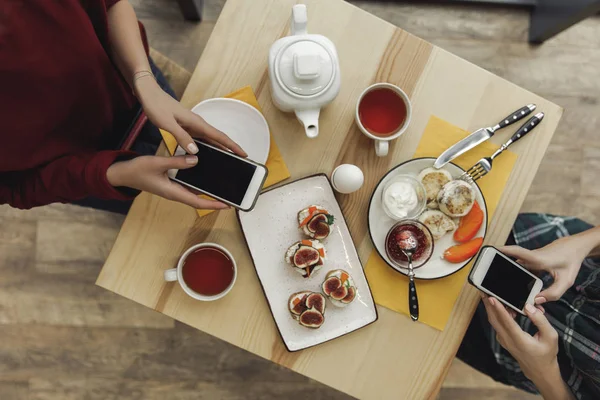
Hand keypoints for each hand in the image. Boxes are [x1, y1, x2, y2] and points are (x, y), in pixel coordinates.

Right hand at [106, 155, 228, 209]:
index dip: (213, 204)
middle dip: (215, 199)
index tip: (227, 205)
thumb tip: (196, 160)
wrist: (123, 173)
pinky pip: (188, 184)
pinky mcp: (172, 182)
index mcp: (173, 192)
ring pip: (194, 192)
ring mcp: (174, 188)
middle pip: (199, 199)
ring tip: (223, 186)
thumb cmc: (138, 170)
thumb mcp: (157, 163)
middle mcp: (176, 192)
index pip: (197, 202)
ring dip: (208, 191)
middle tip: (231, 196)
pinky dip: (198, 182)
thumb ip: (177, 161)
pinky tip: (207, 175)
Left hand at [134, 76, 246, 156]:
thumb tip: (196, 151)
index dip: (233, 146)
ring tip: (227, 161)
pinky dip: (207, 147)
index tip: (244, 154)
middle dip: (230, 149)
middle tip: (240, 162)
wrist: (149, 92)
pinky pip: (201, 139)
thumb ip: (181, 137)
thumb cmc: (156, 105)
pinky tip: (205, 155)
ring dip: (219, 149)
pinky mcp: (186, 127)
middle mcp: (198, 124)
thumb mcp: (167, 123)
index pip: (219, 136)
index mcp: (197, 123)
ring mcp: (193, 125)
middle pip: (218, 139)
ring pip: (210, 140)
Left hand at [482, 295, 558, 382]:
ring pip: (494, 321)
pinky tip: (505, 307)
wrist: (539, 370)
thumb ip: (540, 321)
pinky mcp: (503, 339)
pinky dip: (497, 314)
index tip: (491, 298)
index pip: (506, 321)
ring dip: (491, 308)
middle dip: (488, 304)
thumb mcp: (550, 336)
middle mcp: (508, 340)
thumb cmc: (546, 354)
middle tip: (484, 290)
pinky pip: (497, 324)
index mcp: (519, 340)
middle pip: (494, 319)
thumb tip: (528, 307)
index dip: (498, 308)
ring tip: (493, 294)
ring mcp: (503, 340)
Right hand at [499, 240, 585, 302]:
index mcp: (538, 259)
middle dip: (500, 269)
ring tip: (507, 289)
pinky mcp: (533, 261)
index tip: (491, 250)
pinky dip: (521, 278)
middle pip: (512, 263)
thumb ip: (553, 293)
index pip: (517, 252)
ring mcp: (531, 259)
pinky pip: (524, 270)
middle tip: (490, 276)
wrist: (576, 247)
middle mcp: (531, 257)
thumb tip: (536, 300)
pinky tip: (522, 289)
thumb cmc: (571, 261)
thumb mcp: (566, 281)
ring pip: (517, 268)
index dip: (503, 250)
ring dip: (512, 276)